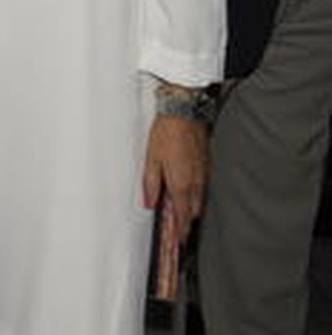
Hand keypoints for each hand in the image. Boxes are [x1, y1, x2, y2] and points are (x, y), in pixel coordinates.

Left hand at [142, 114, 207, 242]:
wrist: (184, 115)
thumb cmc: (166, 134)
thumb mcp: (151, 159)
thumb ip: (151, 184)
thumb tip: (149, 203)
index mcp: (181, 183)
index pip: (183, 215)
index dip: (181, 230)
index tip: (179, 242)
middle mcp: (196, 182)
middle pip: (193, 211)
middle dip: (186, 222)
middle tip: (178, 230)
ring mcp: (204, 174)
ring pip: (200, 200)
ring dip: (192, 209)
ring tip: (182, 215)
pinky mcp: (207, 166)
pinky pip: (204, 188)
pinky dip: (197, 196)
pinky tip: (189, 194)